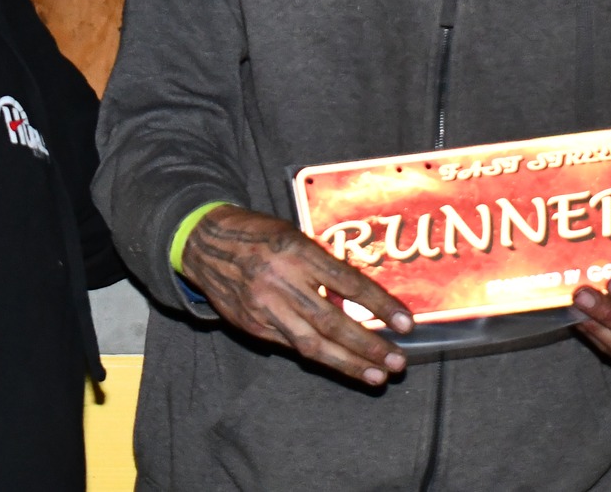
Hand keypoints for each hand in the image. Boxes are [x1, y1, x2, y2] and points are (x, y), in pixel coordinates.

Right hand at [178, 205, 413, 385]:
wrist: (204, 242)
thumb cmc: (259, 234)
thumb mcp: (294, 235)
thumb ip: (322, 265)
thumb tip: (358, 297)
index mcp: (297, 251)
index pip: (349, 283)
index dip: (380, 306)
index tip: (406, 324)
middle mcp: (282, 282)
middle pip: (333, 322)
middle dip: (369, 346)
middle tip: (397, 362)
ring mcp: (265, 308)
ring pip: (312, 344)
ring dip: (349, 364)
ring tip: (376, 376)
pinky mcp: (252, 326)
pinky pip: (290, 345)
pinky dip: (319, 356)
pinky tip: (340, 364)